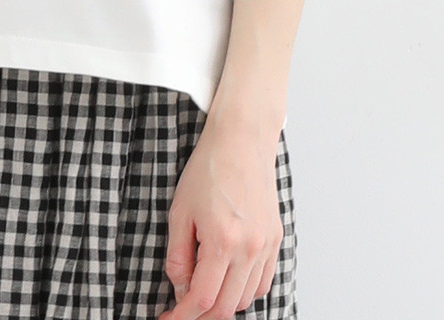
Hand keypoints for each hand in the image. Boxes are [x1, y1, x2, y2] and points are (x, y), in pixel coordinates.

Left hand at [157, 116, 282, 318]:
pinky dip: (245, 290)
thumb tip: (180, 288)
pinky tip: (227, 278)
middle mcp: (250, 249)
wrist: (240, 141)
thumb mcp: (180, 211)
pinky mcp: (276, 240)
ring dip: (223, 303)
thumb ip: (178, 255)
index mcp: (223, 241)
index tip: (167, 319)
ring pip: (247, 299)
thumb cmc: (208, 168)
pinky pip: (263, 282)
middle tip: (181, 306)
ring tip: (202, 286)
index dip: (182, 315)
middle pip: (227, 307)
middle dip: (201, 314)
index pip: (203, 299)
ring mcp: (266, 246)